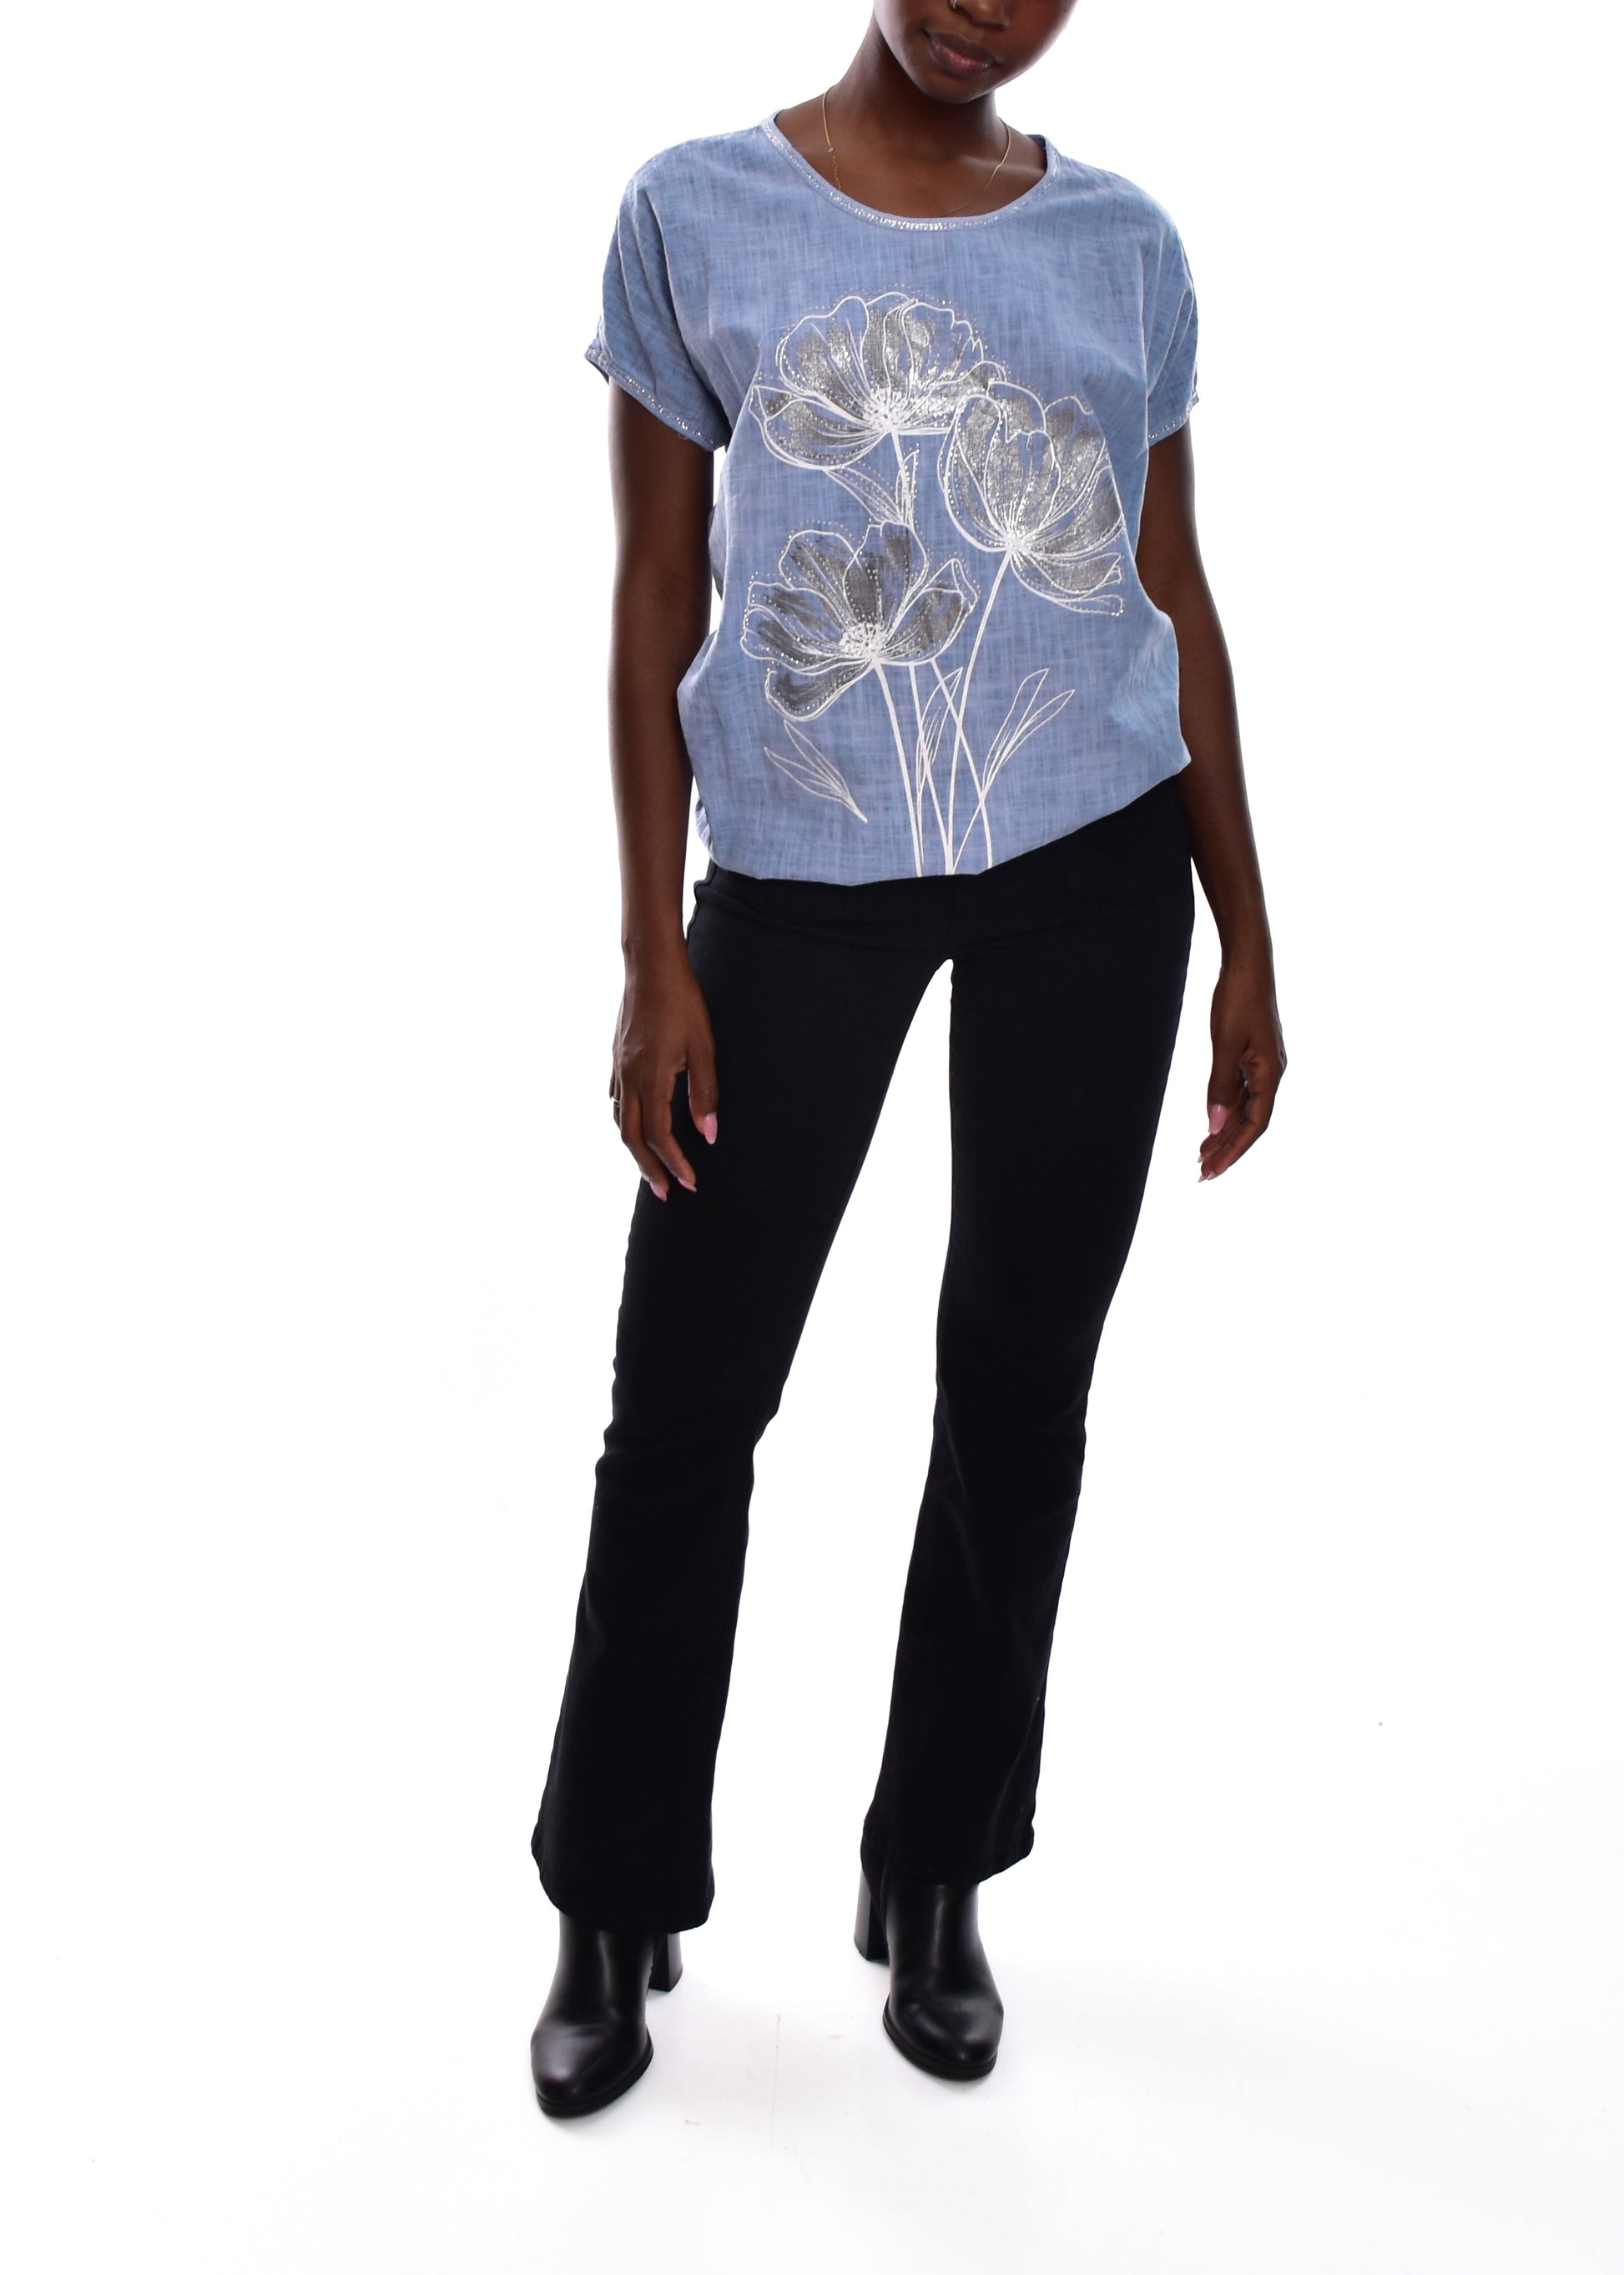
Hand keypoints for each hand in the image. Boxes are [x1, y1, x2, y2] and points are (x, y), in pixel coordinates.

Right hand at [610, 944, 717, 1199]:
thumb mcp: (704, 1047)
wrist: (650, 966)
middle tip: (666, 1193)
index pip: (659, 1135)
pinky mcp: (616, 1058)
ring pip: (619, 1121)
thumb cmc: (682, 1001)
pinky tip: (636, 1127)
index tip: (690, 1183)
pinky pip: (615, 1102)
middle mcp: (628, 1077)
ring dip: (635, 1149)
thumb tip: (709, 1135)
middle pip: (631, 1137)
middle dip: (648, 1169)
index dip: (674, 1163)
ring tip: (652, 1168)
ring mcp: (618, 1068)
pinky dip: (625, 1124)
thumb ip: (705, 1093)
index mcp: (650, 1077)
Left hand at [1199, 952, 1284, 1180]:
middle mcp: (1271, 1074)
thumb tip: (1215, 1125)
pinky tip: (1211, 1124)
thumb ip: (1220, 1087)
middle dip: (1227, 1149)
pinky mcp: (1252, 1057)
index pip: (1255, 1125)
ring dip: (1224, 1133)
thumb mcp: (1225, 1045)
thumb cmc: (1238, 999)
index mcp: (1270, 1074)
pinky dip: (1225, 1112)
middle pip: (1250, 1123)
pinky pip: (1240, 1094)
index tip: (1212, 1170)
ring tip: (1202, 1156)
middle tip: (1201, 1173)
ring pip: (1244, 1110)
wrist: (1247, 964)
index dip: (1234, 1150)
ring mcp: (1262, 1066)